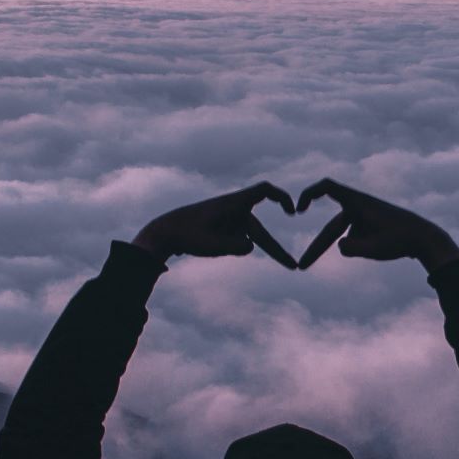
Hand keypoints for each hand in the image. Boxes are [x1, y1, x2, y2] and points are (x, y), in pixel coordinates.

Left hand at [132, 183, 298, 267]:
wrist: (164, 232)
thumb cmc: (186, 235)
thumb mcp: (210, 246)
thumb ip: (234, 247)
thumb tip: (251, 247)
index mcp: (232, 203)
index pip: (264, 191)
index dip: (282, 197)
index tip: (293, 211)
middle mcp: (234, 210)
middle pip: (260, 231)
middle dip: (276, 251)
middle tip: (293, 267)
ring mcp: (230, 219)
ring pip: (246, 240)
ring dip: (234, 248)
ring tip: (209, 243)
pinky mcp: (225, 228)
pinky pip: (237, 242)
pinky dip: (229, 248)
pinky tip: (209, 244)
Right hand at [293, 178, 458, 272]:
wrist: (426, 238)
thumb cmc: (402, 241)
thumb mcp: (374, 250)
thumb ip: (351, 248)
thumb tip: (341, 246)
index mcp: (359, 203)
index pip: (328, 187)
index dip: (309, 194)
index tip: (299, 209)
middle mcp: (360, 207)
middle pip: (332, 228)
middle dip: (317, 248)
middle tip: (302, 266)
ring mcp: (365, 217)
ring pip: (346, 236)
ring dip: (352, 250)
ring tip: (376, 250)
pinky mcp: (371, 226)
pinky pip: (356, 238)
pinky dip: (360, 248)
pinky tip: (380, 248)